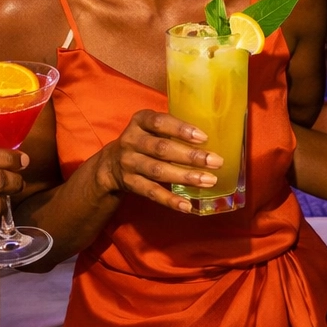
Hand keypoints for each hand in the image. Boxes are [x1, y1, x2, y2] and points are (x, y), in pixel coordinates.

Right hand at [94, 109, 220, 213]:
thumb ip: (173, 128)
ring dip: (185, 177)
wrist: (110, 164)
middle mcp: (131, 141)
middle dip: (190, 156)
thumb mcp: (151, 127)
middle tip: (216, 162)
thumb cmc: (144, 140)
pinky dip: (170, 200)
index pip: (160, 122)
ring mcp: (129, 163)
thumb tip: (214, 135)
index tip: (203, 137)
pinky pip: (151, 192)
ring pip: (158, 171)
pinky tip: (187, 205)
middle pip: (162, 149)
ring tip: (209, 181)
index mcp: (140, 121)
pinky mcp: (130, 184)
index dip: (181, 129)